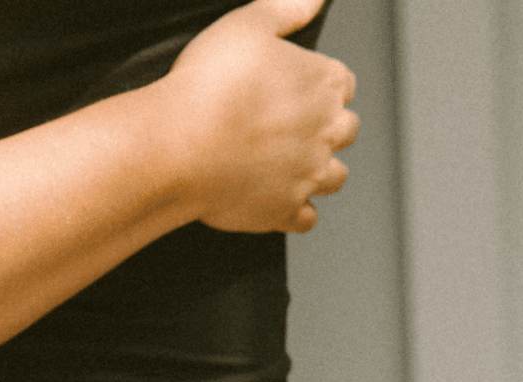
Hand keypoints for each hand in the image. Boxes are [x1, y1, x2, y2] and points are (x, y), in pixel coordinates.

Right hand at [158, 0, 358, 232]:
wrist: (177, 148)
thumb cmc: (207, 86)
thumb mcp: (245, 26)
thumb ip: (286, 8)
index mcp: (324, 83)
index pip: (343, 81)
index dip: (318, 85)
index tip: (293, 90)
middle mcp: (326, 131)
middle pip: (346, 130)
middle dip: (325, 129)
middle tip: (288, 129)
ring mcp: (307, 175)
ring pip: (334, 178)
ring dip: (317, 172)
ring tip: (287, 167)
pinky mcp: (283, 210)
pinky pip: (304, 219)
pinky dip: (294, 213)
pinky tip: (274, 202)